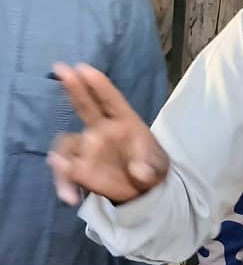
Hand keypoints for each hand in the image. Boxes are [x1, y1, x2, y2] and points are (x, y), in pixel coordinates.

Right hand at [47, 63, 168, 205]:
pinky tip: (70, 197)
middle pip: (85, 105)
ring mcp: (88, 146)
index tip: (84, 68)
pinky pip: (64, 169)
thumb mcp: (158, 167)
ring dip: (63, 157)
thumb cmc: (151, 167)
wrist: (143, 189)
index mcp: (126, 122)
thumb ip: (150, 168)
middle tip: (61, 68)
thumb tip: (138, 172)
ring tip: (67, 172)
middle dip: (73, 86)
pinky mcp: (79, 166)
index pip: (111, 100)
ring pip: (67, 142)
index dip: (98, 84)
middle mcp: (103, 129)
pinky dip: (63, 182)